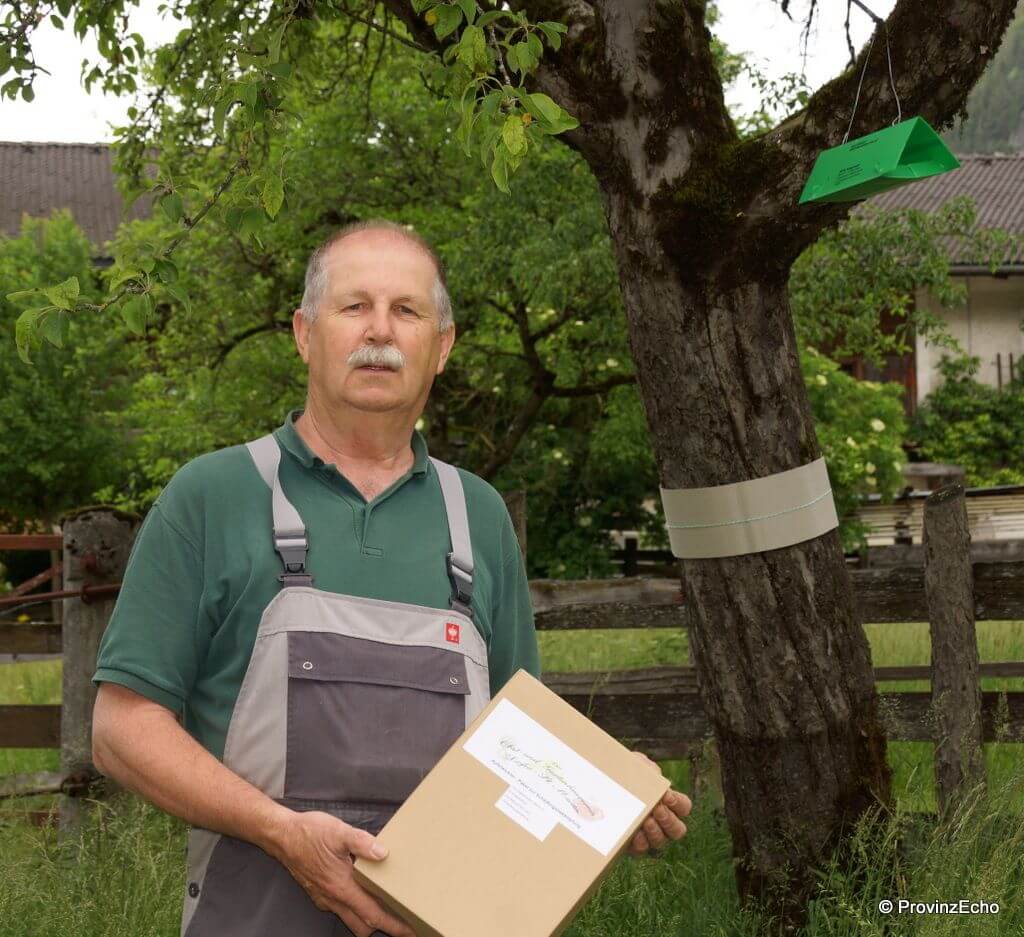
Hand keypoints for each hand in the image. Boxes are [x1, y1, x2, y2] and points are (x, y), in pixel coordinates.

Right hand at [269, 808, 416, 936]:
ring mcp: (324, 896)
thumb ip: (362, 843)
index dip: (393, 925)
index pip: (372, 914)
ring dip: (368, 917)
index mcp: (341, 887)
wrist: (282, 836)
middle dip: (382, 927)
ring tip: (385, 907)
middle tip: (401, 920)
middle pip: (362, 924)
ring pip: (350, 918)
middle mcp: (333, 897)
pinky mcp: (319, 891)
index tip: (409, 931)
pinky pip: (340, 907)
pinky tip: (362, 891)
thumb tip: (383, 853)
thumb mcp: (339, 832)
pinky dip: (354, 906)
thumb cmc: (308, 833)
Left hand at [626, 751, 691, 857]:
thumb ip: (647, 768)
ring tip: (646, 821)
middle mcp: (662, 823)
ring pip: (661, 841)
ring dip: (655, 832)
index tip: (666, 796)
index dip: (679, 804)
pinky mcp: (633, 845)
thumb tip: (654, 775)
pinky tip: (634, 834)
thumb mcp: (635, 765)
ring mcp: (648, 836)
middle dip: (669, 820)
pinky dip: (640, 843)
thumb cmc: (623, 775)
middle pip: (678, 830)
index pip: (684, 807)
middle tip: (657, 810)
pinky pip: (642, 849)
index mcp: (668, 804)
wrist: (599, 785)